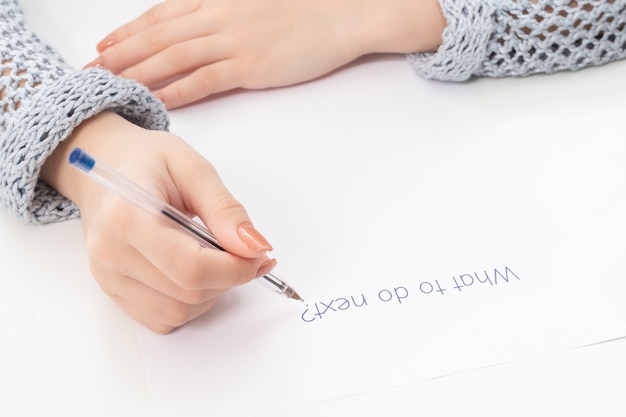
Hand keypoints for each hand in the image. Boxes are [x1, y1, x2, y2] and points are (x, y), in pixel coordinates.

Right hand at [41, 112, 274, 333]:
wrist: (104, 166)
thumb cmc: (146, 161)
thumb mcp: (193, 168)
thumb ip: (225, 209)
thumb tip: (254, 247)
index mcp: (127, 216)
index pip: (191, 268)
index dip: (235, 269)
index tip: (259, 254)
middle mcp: (110, 253)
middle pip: (187, 294)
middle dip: (229, 278)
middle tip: (246, 252)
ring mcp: (108, 275)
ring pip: (177, 312)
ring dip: (211, 293)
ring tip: (216, 257)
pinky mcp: (113, 290)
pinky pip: (161, 318)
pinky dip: (189, 304)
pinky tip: (194, 272)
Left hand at [86, 0, 444, 108]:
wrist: (342, 15)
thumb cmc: (306, 11)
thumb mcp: (257, 5)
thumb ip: (226, 14)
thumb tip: (204, 29)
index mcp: (218, 2)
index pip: (162, 17)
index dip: (128, 31)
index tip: (105, 44)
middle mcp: (218, 18)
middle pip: (157, 36)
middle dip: (120, 53)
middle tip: (92, 70)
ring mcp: (232, 41)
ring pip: (172, 58)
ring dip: (138, 72)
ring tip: (112, 87)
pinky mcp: (249, 66)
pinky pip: (203, 80)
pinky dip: (176, 91)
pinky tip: (156, 100)